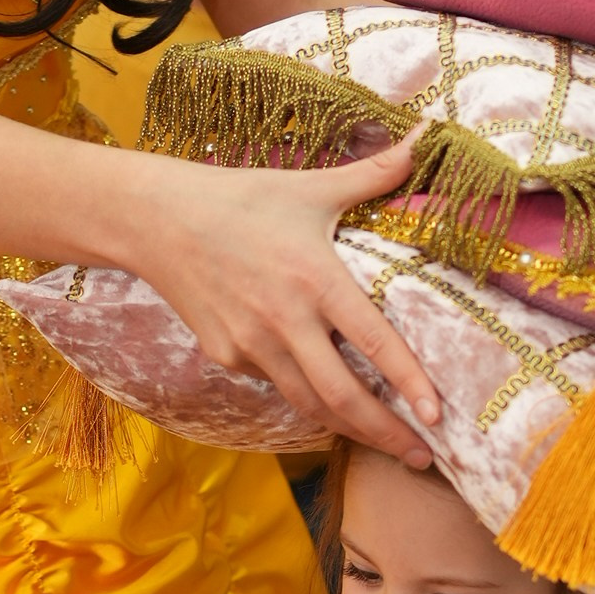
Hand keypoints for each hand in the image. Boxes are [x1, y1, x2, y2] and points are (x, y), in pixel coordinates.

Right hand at [130, 137, 440, 464]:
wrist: (158, 220)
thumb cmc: (241, 198)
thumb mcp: (309, 185)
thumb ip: (373, 173)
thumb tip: (425, 137)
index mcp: (315, 279)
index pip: (373, 341)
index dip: (408, 382)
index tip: (437, 415)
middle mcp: (285, 321)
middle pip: (343, 396)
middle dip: (386, 433)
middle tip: (422, 456)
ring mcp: (252, 345)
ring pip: (310, 404)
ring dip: (351, 429)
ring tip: (387, 443)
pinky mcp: (227, 356)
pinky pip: (277, 386)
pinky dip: (308, 400)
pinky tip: (332, 406)